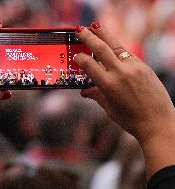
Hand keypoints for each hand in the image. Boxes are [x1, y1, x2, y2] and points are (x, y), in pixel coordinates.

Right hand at [74, 23, 174, 142]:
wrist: (158, 122)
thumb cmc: (130, 119)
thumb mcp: (108, 107)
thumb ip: (96, 95)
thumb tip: (84, 91)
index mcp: (108, 85)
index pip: (88, 64)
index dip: (79, 58)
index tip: (75, 55)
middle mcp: (120, 73)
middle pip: (101, 48)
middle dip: (88, 36)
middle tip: (79, 29)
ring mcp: (134, 67)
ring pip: (116, 45)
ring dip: (104, 35)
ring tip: (95, 27)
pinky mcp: (144, 66)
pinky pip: (127, 53)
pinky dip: (116, 47)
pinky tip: (111, 45)